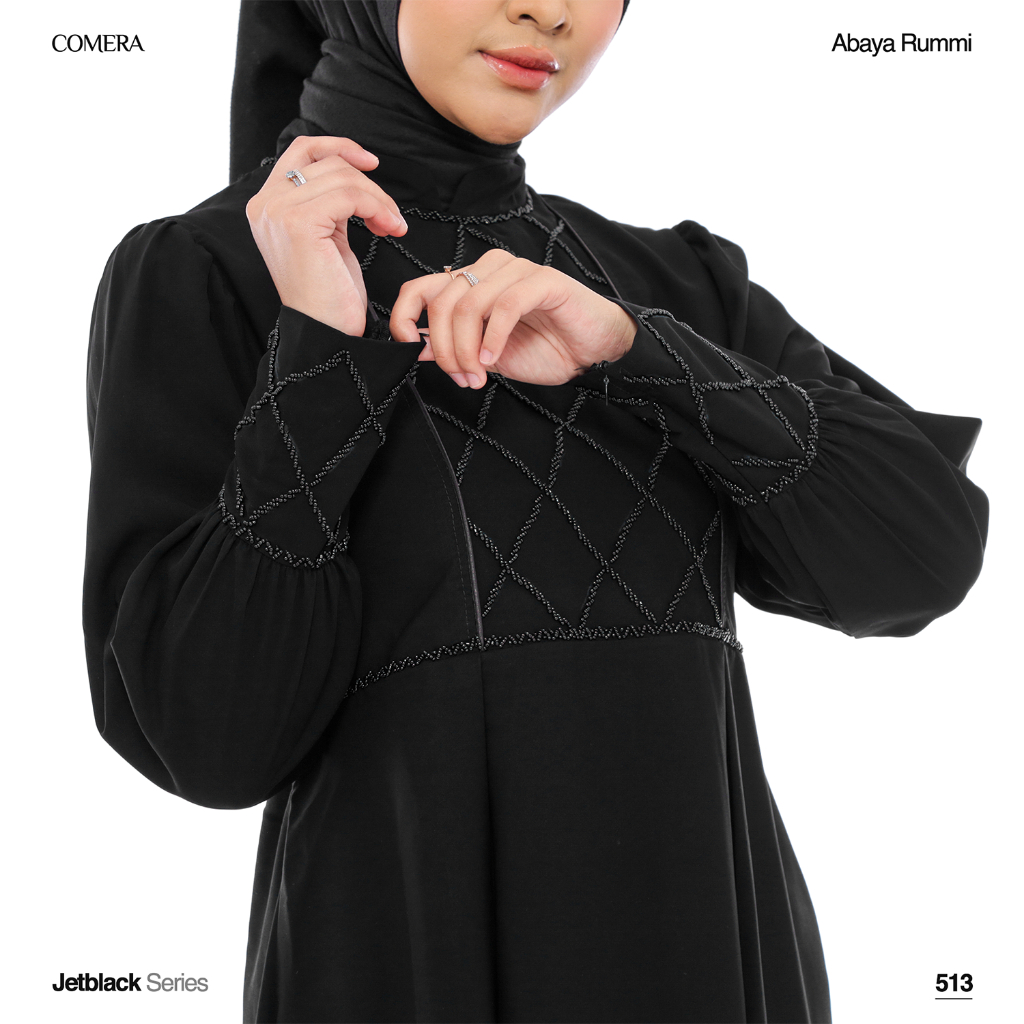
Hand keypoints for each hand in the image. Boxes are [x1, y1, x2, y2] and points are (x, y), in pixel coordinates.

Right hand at [245, 136, 407, 336]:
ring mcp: (278, 210)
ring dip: (379, 199)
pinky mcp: (297, 222)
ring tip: (392, 226)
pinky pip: (349, 195)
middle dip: (369, 184)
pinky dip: (376, 208)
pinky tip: (388, 229)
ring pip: (343, 177)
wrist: (325, 331)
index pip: (301, 150)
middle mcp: (265, 203)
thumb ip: (327, 201)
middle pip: (328, 163)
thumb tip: (352, 167)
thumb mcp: (326, 235)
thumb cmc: (330, 293)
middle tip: (391, 215)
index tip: (370, 163)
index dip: (339, 147)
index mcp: (267, 204)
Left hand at [389, 249, 636, 387]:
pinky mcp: (543, 280)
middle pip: (442, 303)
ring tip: (480, 374)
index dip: (404, 317)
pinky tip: (495, 358)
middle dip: (444, 349)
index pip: (420, 288)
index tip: (408, 349)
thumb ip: (454, 348)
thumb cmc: (548, 348)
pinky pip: (505, 305)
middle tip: (462, 377)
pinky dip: (494, 337)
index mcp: (472, 283)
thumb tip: (416, 347)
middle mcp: (489, 270)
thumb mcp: (488, 356)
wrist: (594, 351)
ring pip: (468, 305)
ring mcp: (516, 271)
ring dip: (467, 349)